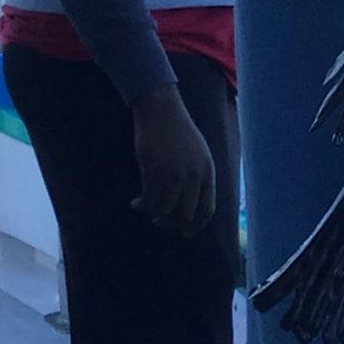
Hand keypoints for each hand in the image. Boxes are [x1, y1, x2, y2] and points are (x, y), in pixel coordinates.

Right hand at [129, 85, 215, 236]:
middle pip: (185, 214)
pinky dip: (142, 205)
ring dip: (154, 214)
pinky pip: (149, 200)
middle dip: (172, 223)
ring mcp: (174, 175)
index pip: (207, 209)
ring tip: (146, 209)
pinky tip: (136, 203)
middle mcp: (193, 176)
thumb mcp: (198, 153)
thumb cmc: (178, 130)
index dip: (196, 225)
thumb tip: (190, 202)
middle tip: (160, 222)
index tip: (185, 233)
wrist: (161, 110)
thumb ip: (198, 176)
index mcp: (207, 172)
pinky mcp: (154, 172)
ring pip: (165, 210)